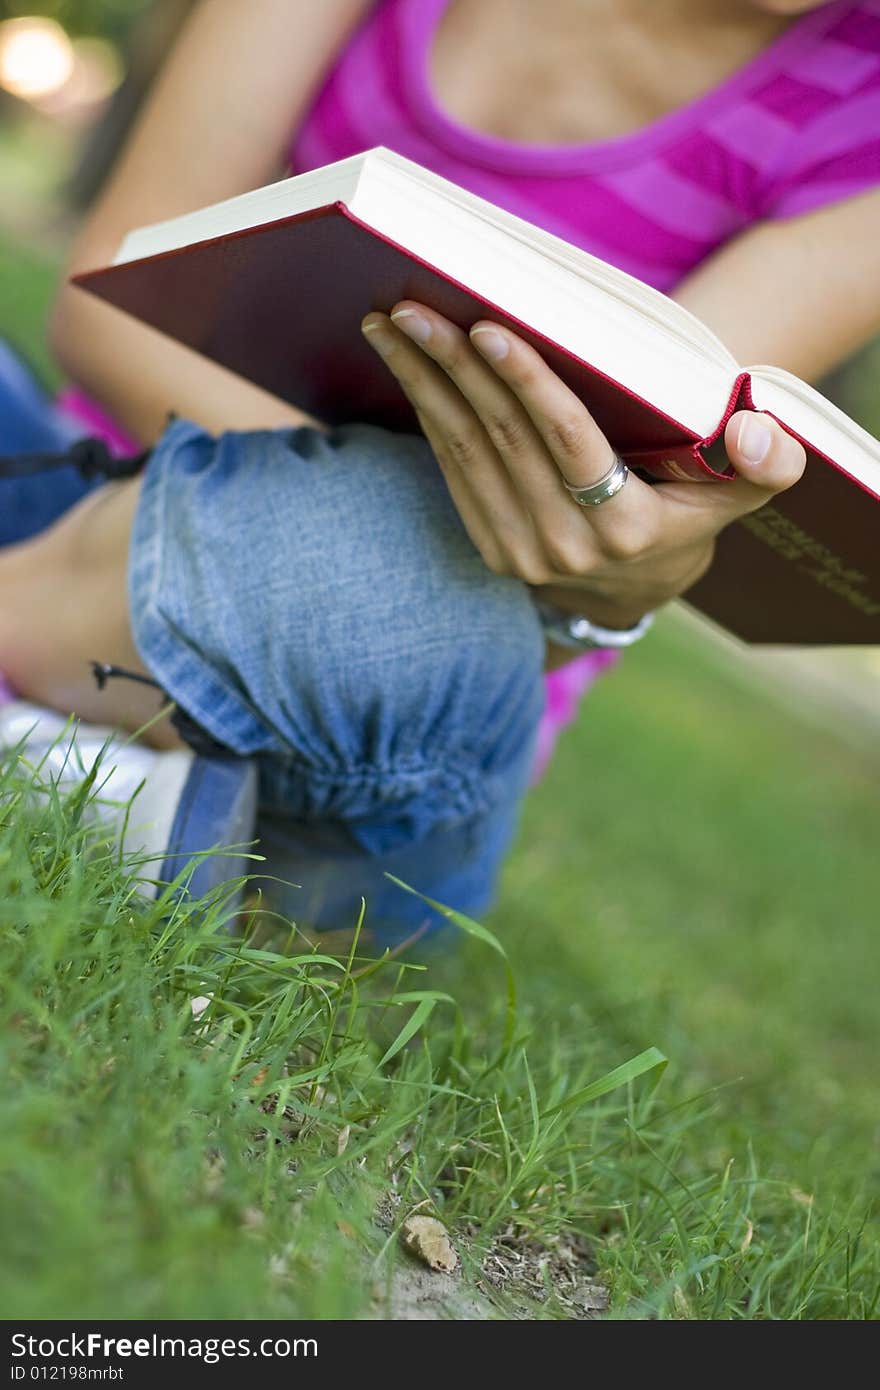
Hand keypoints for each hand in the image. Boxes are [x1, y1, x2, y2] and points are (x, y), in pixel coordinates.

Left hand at [361, 303, 806, 631]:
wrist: (634, 589)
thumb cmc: (689, 515)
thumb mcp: (739, 494)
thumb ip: (766, 461)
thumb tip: (751, 428)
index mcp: (627, 527)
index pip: (570, 443)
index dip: (528, 385)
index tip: (489, 328)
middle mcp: (566, 545)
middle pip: (502, 438)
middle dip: (453, 367)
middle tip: (413, 306)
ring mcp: (521, 550)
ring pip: (464, 451)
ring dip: (424, 383)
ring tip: (389, 325)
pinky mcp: (488, 546)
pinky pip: (452, 470)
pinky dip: (428, 413)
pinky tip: (407, 367)